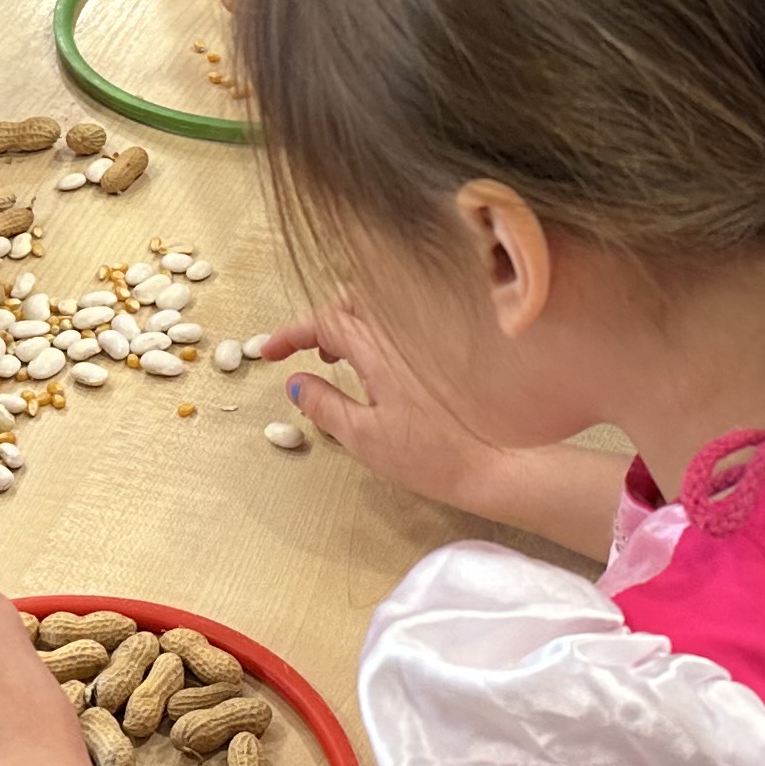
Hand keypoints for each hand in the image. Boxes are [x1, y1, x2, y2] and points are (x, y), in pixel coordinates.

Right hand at [256, 294, 510, 511]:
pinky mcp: (443, 348)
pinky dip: (375, 331)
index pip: (323, 321)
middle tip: (307, 352)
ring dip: (348, 324)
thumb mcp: (363, 436)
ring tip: (336, 357)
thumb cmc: (431, 455)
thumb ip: (323, 405)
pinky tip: (374, 366)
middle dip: (321, 321)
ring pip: (376, 310)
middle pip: (350, 303)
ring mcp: (426, 335)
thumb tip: (296, 383)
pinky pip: (398, 322)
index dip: (290, 333)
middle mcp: (402, 331)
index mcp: (378, 348)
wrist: (495, 462)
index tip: (269, 352)